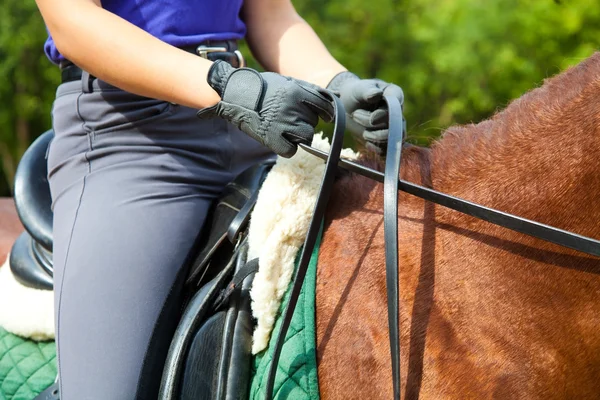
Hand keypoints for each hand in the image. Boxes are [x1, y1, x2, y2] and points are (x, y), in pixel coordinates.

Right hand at [197, 61, 334, 157]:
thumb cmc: (263, 88)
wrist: (236, 94)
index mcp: (297, 92)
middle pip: (313, 124)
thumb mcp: (288, 81)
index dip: (327, 114)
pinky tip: (280, 140)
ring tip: (285, 129)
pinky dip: (287, 148)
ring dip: (298, 136)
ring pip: (305, 137)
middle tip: (291, 119)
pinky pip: (290, 150)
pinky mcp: (272, 138)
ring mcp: (283, 124)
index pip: (325, 107)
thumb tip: (334, 97)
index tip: (326, 117)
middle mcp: (293, 108)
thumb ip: (310, 90)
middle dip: (305, 123)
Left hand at [327, 71, 403, 153]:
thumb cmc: (354, 94)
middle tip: (355, 115)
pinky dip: (376, 147)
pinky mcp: (386, 138)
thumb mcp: (358, 90)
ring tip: (363, 132)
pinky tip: (367, 143)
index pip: (397, 104)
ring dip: (375, 137)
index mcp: (393, 94)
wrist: (347, 106)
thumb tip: (376, 94)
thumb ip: (367, 91)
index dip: (386, 114)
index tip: (372, 118)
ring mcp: (392, 126)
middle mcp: (397, 111)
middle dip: (374, 125)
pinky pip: (386, 148)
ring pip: (392, 137)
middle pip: (394, 123)